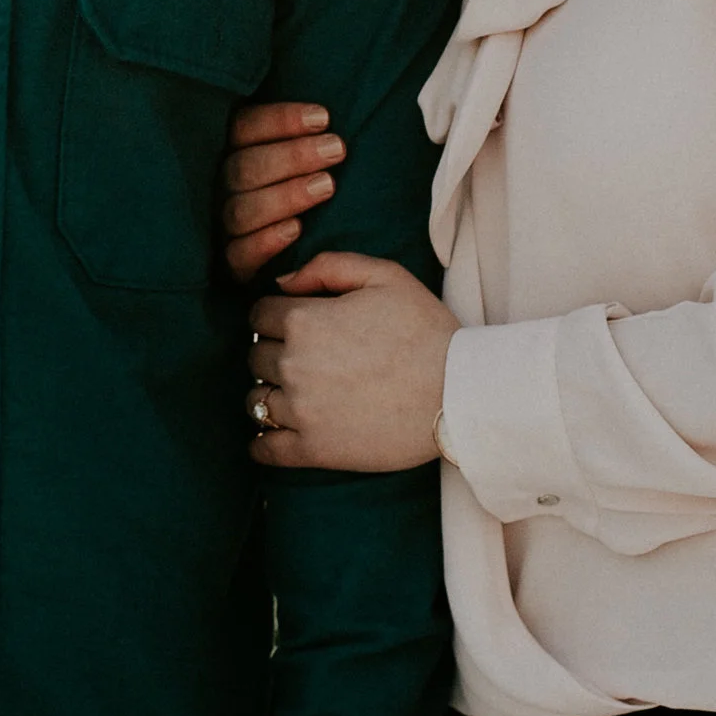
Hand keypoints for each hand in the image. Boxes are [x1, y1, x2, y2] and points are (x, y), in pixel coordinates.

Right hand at [222, 99, 348, 278]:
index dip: (281, 120)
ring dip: (286, 196)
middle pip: (244, 167)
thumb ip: (303, 134)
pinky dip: (267, 241)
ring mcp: (222, 226)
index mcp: (230, 151)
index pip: (244, 127)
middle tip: (336, 149)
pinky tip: (297, 230)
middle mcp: (219, 187)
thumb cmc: (303, 189)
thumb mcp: (300, 156)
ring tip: (328, 186)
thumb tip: (327, 113)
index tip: (324, 118)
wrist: (295, 257)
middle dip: (293, 157)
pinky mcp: (232, 265)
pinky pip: (240, 255)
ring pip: (242, 210)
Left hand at [248, 253, 453, 471]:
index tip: (295, 324)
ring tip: (295, 394)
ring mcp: (301, 411)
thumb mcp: (386, 276)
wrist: (460, 393)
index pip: (259, 314)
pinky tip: (272, 435)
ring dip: (269, 394)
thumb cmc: (427, 331)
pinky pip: (265, 449)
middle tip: (304, 358)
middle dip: (273, 353)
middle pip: (255, 356)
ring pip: (255, 400)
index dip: (276, 315)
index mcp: (304, 320)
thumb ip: (328, 266)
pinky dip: (262, 443)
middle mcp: (293, 365)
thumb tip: (283, 282)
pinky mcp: (315, 450)